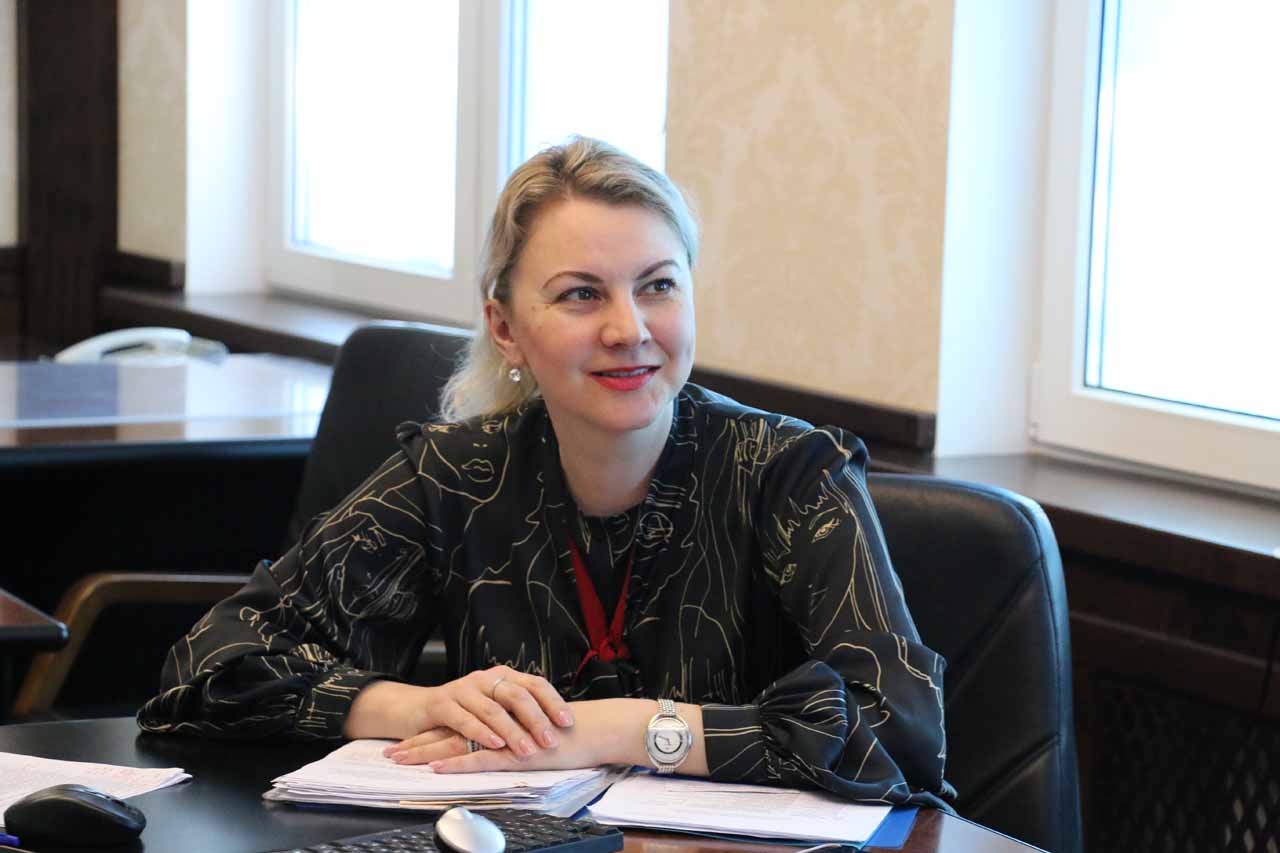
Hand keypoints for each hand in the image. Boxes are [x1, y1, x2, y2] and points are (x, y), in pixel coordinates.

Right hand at [383, 666, 573, 762]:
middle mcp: (485, 678)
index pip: (534, 684)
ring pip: (493, 710)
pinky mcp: (442, 703)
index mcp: (502, 676)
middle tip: (550, 741)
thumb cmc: (462, 713)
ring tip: (527, 750)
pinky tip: (494, 744)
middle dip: (536, 720)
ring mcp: (462, 689)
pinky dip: (481, 732)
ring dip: (513, 732)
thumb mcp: (493, 709)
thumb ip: (517, 713)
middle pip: (517, 695)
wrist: (416, 709)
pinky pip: (465, 718)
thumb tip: (555, 728)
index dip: (552, 702)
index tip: (567, 722)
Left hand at [408, 699, 635, 772]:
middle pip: (450, 730)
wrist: (593, 730)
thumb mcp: (532, 728)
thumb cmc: (567, 733)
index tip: (406, 742)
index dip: (431, 733)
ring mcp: (504, 737)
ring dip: (428, 752)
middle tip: (391, 751)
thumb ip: (511, 730)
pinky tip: (438, 768)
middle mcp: (497, 722)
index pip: (458, 724)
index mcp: (498, 717)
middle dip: (419, 742)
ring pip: (458, 742)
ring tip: (403, 759)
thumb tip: (494, 741)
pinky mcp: (514, 751)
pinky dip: (457, 762)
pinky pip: (480, 758)